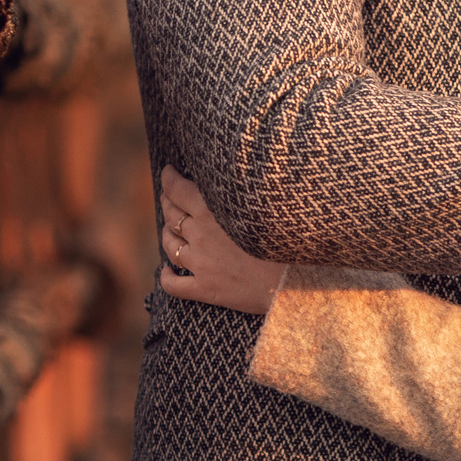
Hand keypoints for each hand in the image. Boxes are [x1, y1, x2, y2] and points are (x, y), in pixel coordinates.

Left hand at [158, 166, 286, 316]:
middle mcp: (200, 235)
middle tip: (169, 196)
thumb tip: (235, 177)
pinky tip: (168, 271)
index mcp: (212, 211)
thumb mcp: (265, 203)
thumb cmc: (288, 238)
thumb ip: (243, 190)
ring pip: (169, 246)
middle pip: (171, 215)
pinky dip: (166, 277)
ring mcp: (200, 264)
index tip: (168, 171)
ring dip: (166, 235)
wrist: (295, 279)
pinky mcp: (205, 288)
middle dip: (167, 203)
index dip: (169, 179)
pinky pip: (173, 285)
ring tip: (170, 230)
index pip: (177, 190)